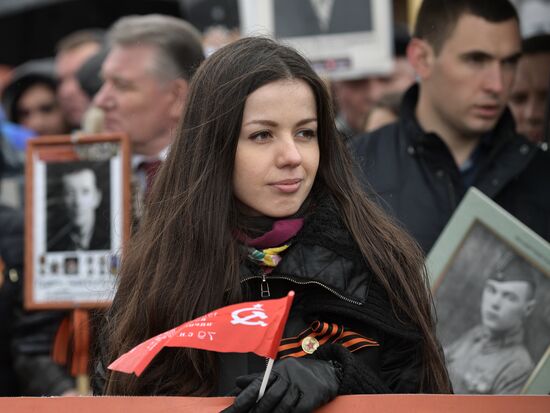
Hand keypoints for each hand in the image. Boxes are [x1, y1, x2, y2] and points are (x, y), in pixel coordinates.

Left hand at [222, 357, 340, 412]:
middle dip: (259, 411)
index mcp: (278, 369)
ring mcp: (301, 385)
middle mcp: (288, 375)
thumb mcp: (279, 371)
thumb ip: (259, 379)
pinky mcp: (313, 395)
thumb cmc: (299, 374)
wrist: (328, 372)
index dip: (246, 396)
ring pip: (283, 405)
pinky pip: (298, 410)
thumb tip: (237, 382)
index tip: (236, 408)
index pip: (259, 383)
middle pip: (270, 396)